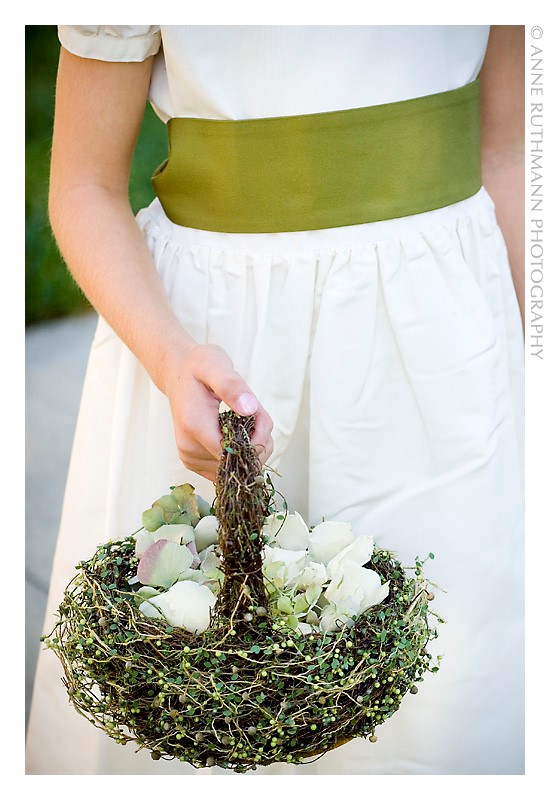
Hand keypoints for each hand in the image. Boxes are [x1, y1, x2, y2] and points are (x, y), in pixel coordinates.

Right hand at [164, 343, 273, 480]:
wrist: (177, 373)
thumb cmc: (198, 367)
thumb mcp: (216, 366)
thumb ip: (232, 386)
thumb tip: (249, 408)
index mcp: (194, 426)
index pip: (234, 452)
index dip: (256, 441)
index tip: (260, 416)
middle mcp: (189, 448)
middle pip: (236, 464)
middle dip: (258, 443)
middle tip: (258, 415)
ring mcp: (190, 458)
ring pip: (235, 470)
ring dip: (252, 450)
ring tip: (249, 422)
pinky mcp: (195, 463)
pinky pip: (227, 470)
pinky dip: (241, 455)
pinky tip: (241, 433)